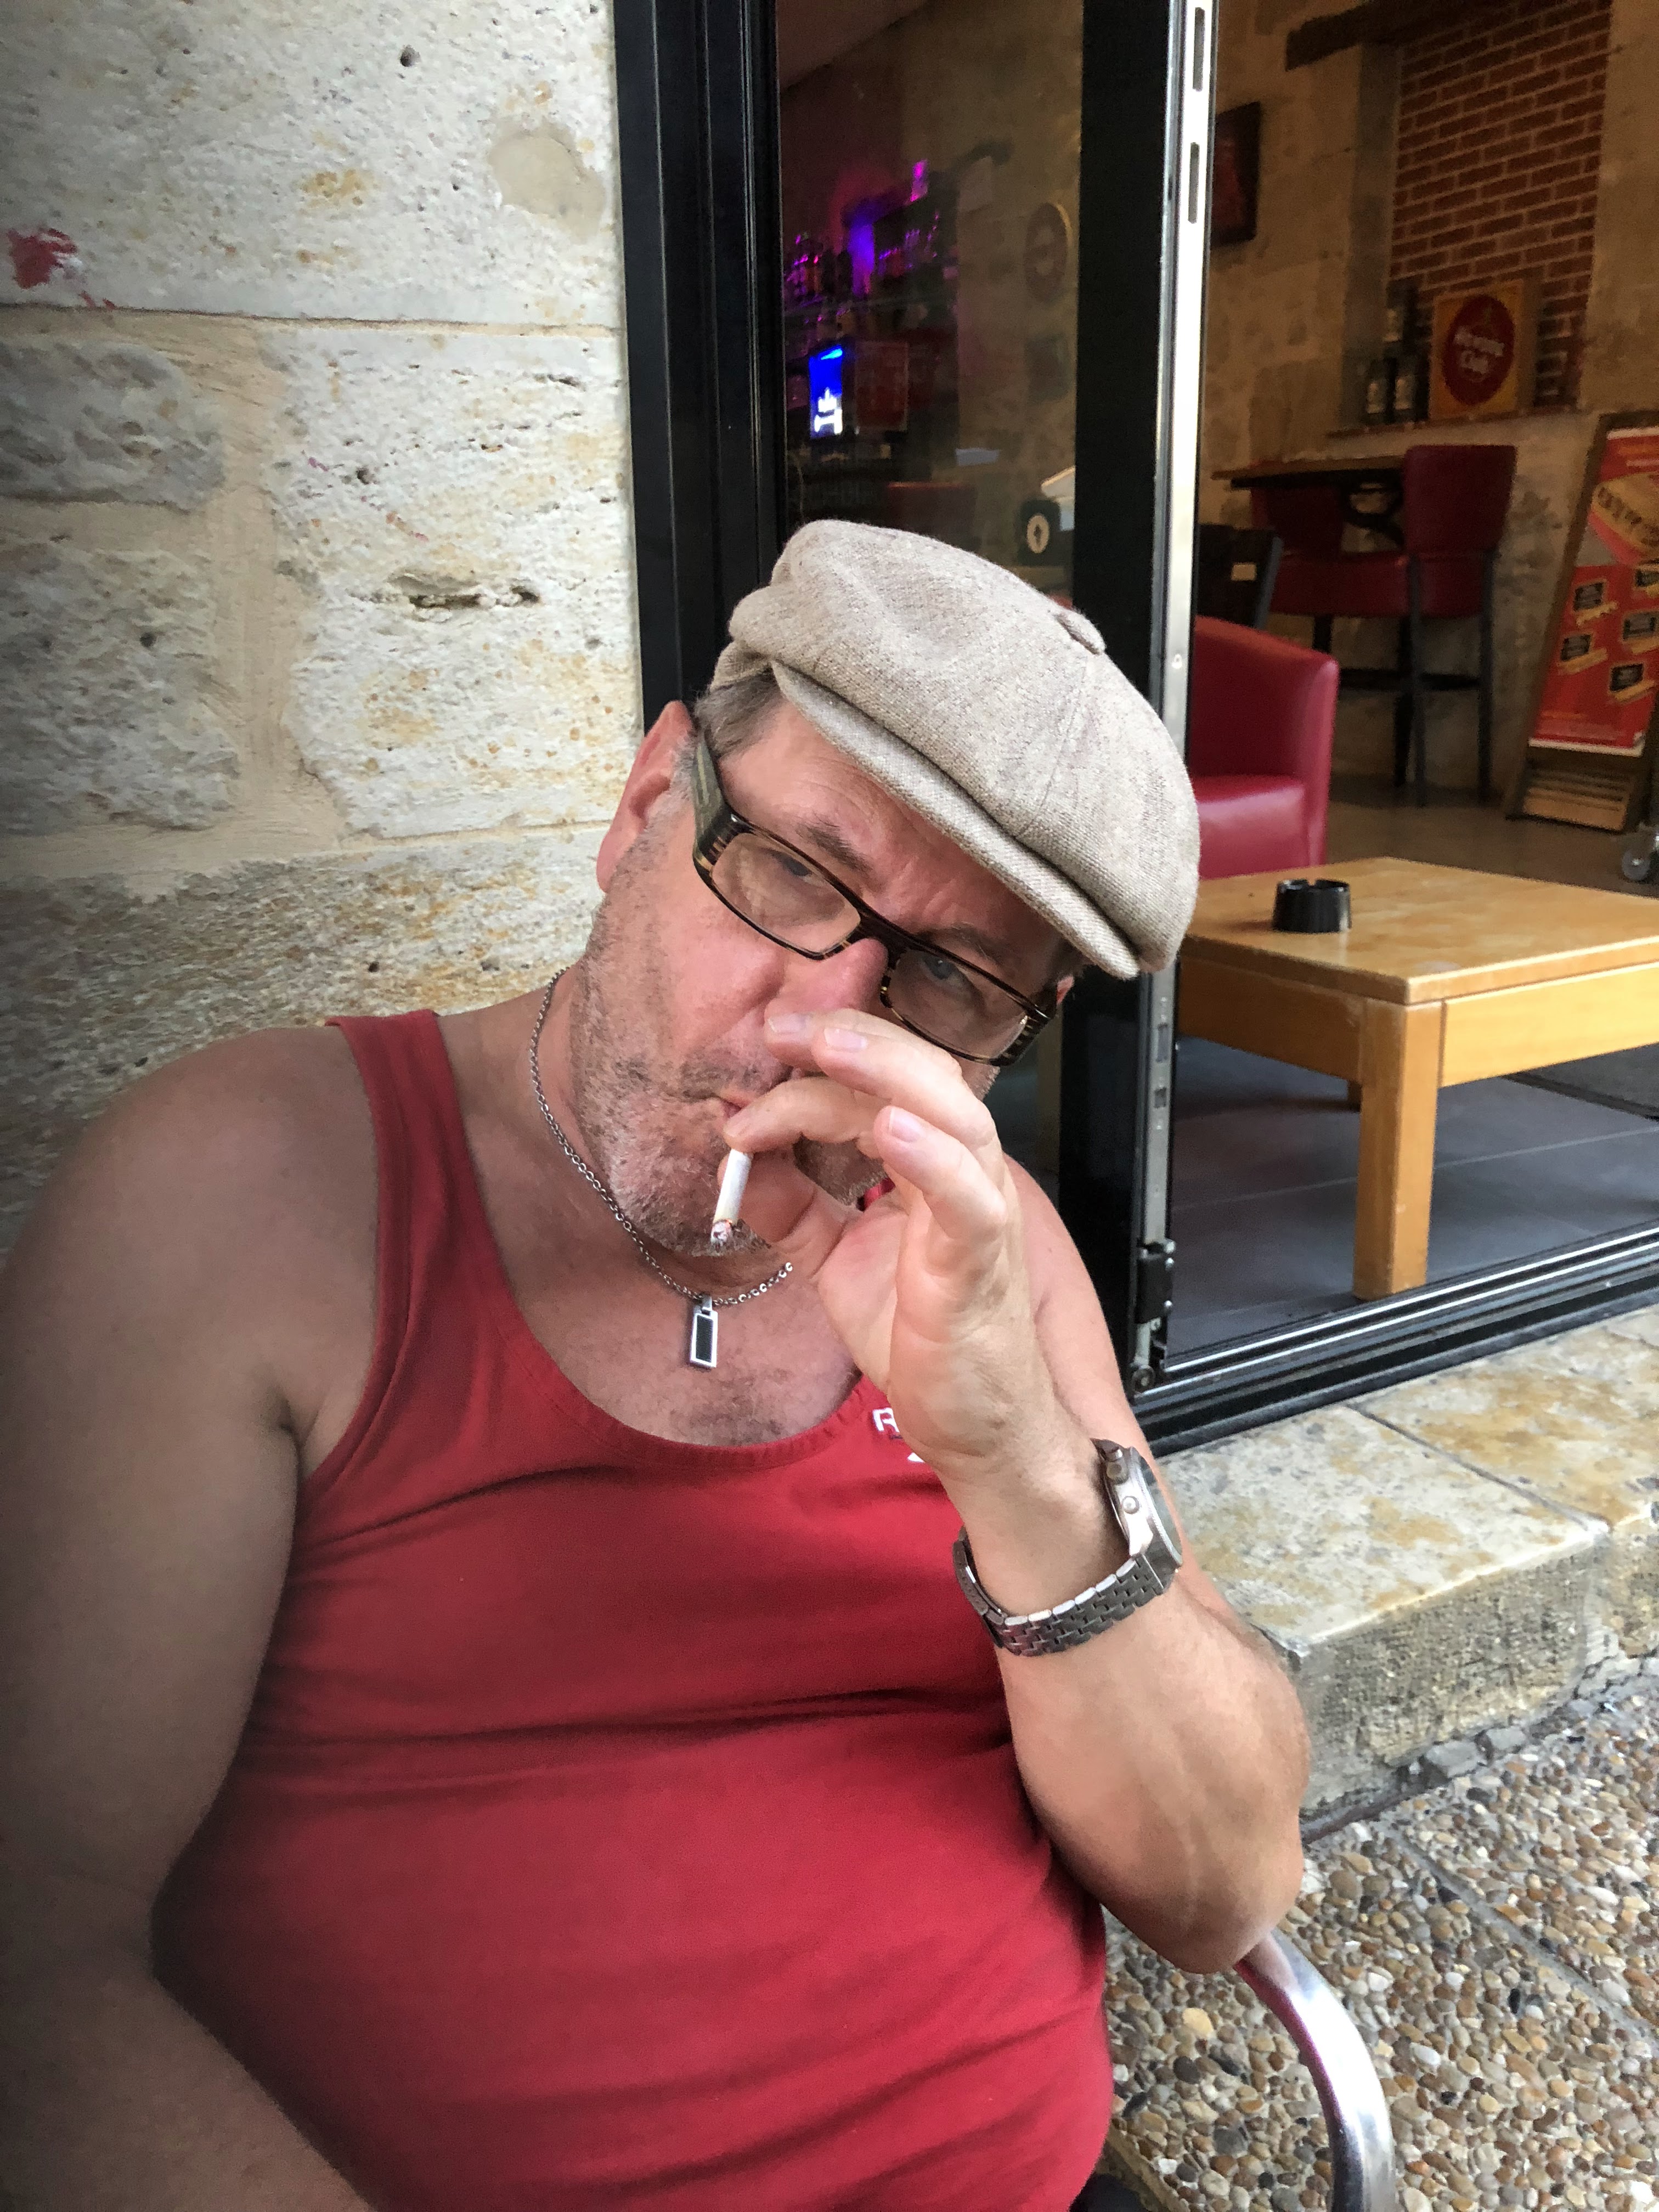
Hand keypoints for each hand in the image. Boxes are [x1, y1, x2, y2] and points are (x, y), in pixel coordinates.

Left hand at [722, 1009, 1072, 1492]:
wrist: (971, 1421)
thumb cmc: (919, 1332)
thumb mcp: (833, 1257)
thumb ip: (790, 1205)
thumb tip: (734, 1158)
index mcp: (927, 1161)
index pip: (876, 1087)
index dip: (812, 1072)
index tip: (749, 1080)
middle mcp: (961, 1172)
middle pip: (922, 1074)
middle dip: (851, 1040)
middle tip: (781, 1030)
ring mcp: (979, 1213)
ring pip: (954, 1115)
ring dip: (889, 1073)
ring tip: (829, 1049)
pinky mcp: (981, 1264)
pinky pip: (967, 1199)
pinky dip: (932, 1157)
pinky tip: (890, 1130)